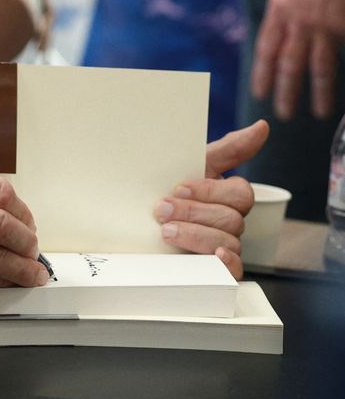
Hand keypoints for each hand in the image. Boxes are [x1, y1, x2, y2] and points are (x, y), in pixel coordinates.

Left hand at [155, 120, 268, 278]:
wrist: (136, 222)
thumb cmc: (167, 189)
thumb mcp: (190, 164)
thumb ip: (229, 148)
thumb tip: (263, 126)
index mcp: (227, 196)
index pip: (240, 193)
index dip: (210, 191)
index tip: (178, 187)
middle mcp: (230, 222)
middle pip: (232, 219)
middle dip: (194, 213)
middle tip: (163, 210)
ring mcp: (225, 247)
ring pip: (228, 242)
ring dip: (194, 234)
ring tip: (165, 231)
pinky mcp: (216, 271)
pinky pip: (235, 272)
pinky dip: (225, 263)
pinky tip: (213, 256)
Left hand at [250, 0, 344, 120]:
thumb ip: (284, 7)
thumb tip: (282, 28)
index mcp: (278, 9)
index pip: (266, 49)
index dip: (262, 73)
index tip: (259, 92)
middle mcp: (299, 21)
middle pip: (289, 64)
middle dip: (286, 92)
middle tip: (283, 114)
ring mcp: (325, 25)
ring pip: (321, 66)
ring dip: (320, 93)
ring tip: (320, 113)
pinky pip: (344, 53)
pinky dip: (344, 73)